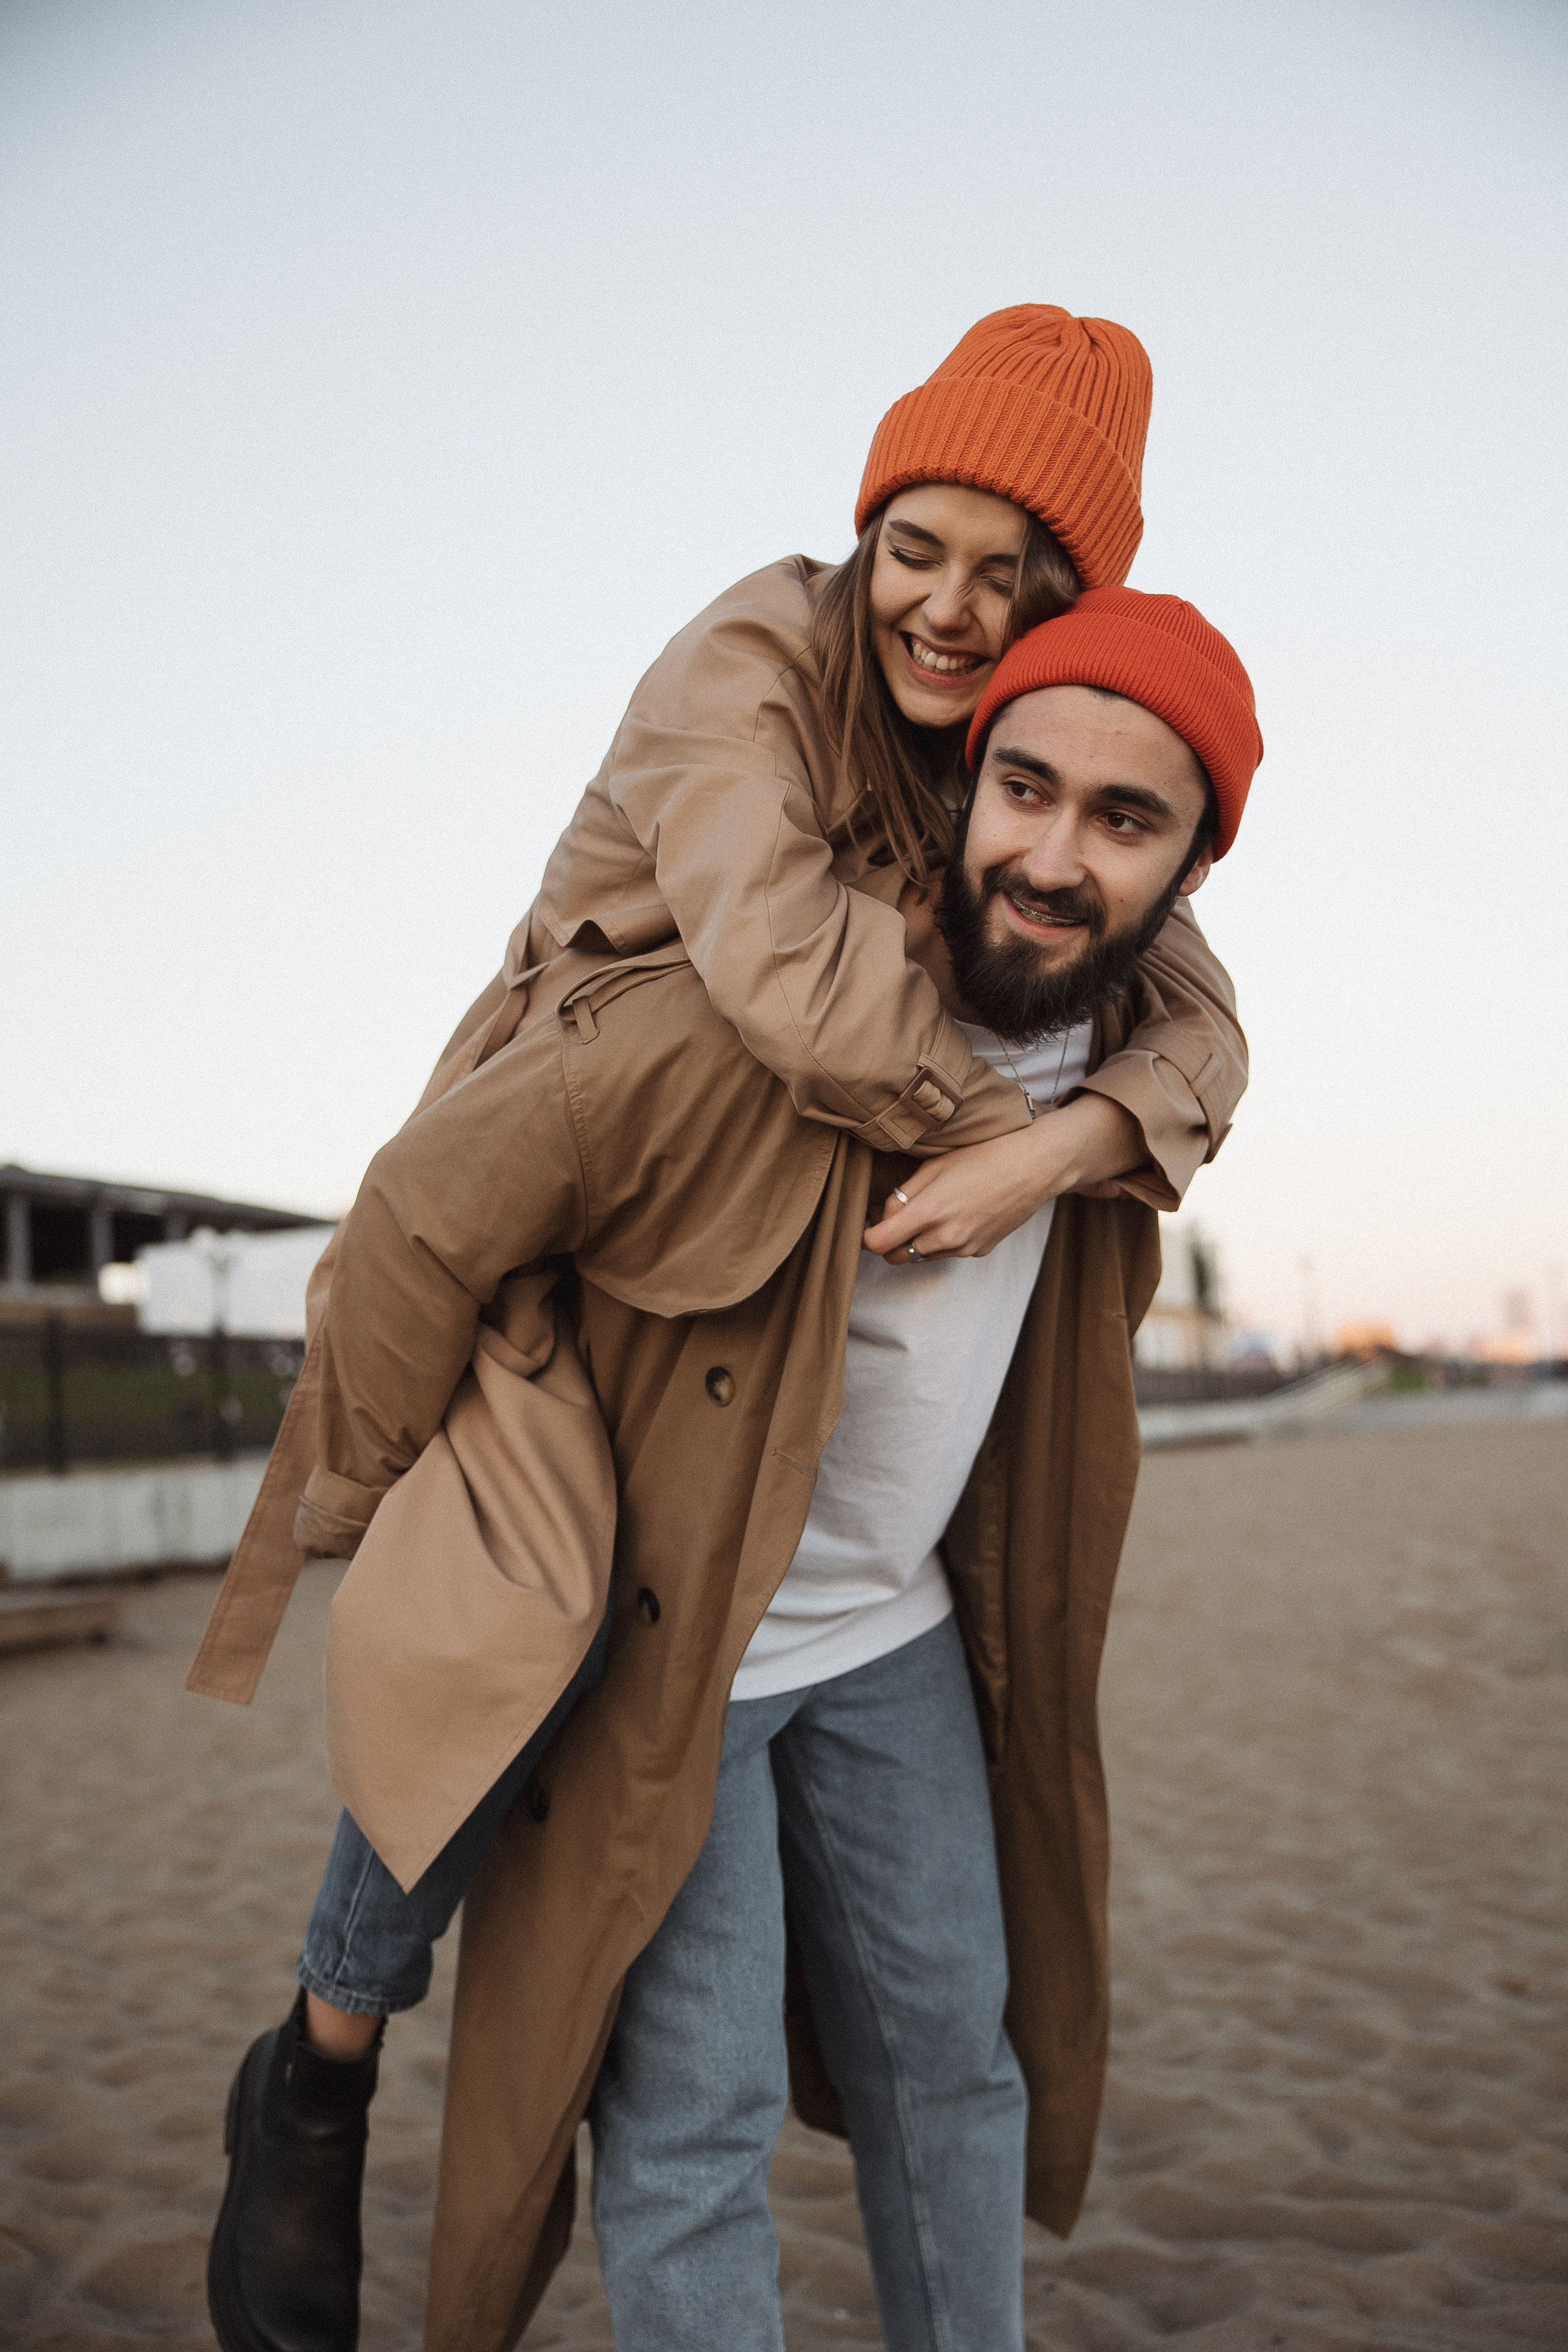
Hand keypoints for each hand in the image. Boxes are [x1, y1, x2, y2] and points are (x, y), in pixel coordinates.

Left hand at [863, 1093, 1144, 1263]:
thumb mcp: (935, 1165)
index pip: (877, 1243)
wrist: (1036, 1166)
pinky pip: (947, 1253)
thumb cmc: (984, 1155)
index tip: (870, 1221)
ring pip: (921, 1256)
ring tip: (930, 1211)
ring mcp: (964, 1248)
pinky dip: (942, 1241)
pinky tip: (957, 1214)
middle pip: (895, 1256)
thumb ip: (903, 1194)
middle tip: (896, 1216)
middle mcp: (945, 1237)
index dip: (868, 1233)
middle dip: (889, 1241)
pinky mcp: (980, 1251)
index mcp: (929, 1212)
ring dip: (915, 1241)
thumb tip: (883, 1216)